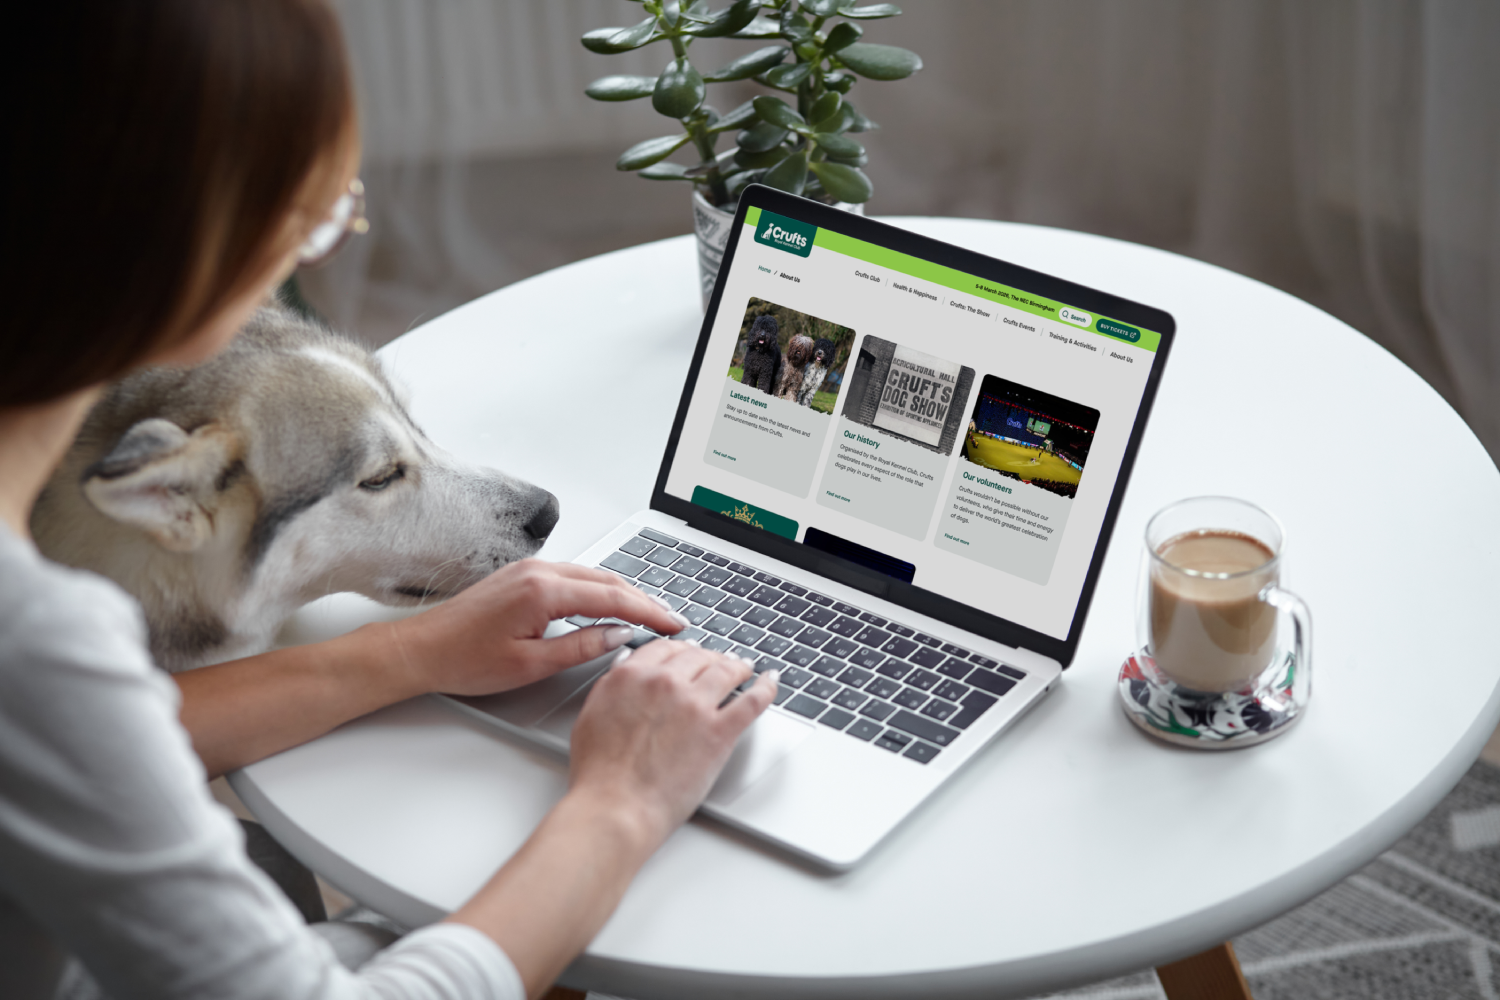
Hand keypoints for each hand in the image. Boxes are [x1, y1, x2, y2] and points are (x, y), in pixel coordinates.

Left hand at [386, 559, 689, 696]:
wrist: (420, 649)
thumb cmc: (463, 659)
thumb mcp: (530, 665)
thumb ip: (580, 647)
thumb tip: (618, 636)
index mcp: (543, 591)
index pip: (613, 598)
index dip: (649, 612)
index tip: (673, 624)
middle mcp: (539, 570)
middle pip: (608, 580)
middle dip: (644, 599)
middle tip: (671, 620)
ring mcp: (530, 568)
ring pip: (593, 576)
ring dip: (623, 593)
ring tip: (649, 614)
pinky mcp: (523, 574)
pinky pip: (574, 576)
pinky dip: (600, 590)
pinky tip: (610, 604)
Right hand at [567, 639, 778, 845]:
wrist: (616, 807)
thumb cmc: (599, 775)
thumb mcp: (592, 715)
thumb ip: (613, 686)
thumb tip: (626, 670)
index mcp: (631, 676)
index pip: (666, 648)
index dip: (682, 649)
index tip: (690, 652)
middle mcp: (665, 683)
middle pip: (697, 656)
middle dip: (710, 657)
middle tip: (718, 661)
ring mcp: (695, 705)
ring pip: (726, 671)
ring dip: (737, 667)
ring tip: (743, 669)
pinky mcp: (719, 732)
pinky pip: (752, 701)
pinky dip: (765, 688)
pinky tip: (769, 682)